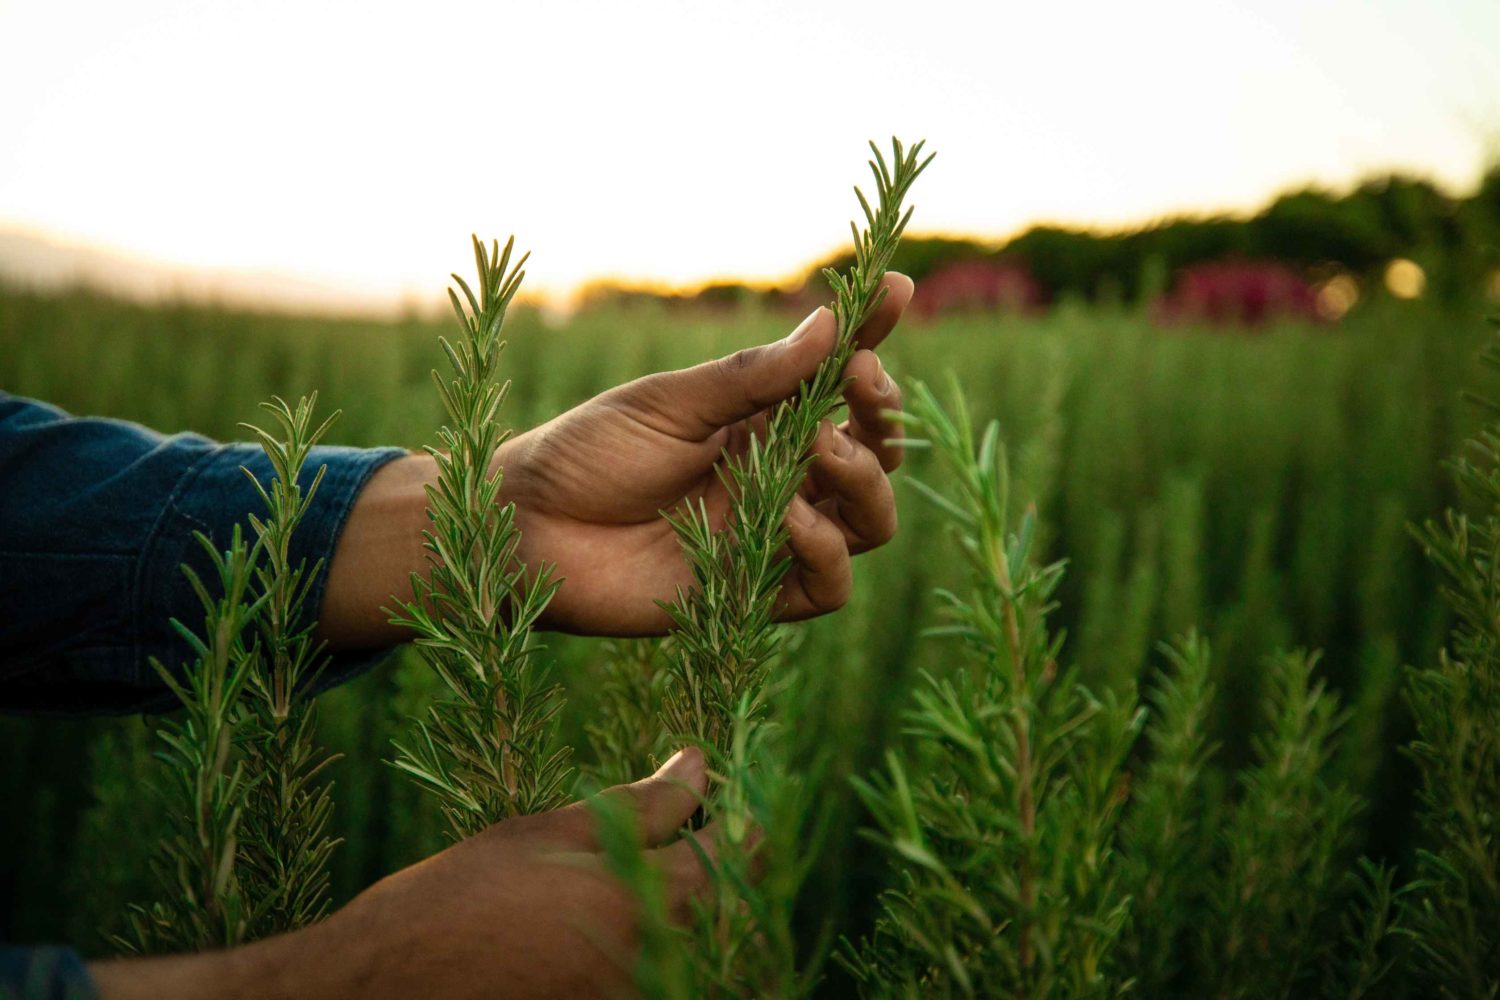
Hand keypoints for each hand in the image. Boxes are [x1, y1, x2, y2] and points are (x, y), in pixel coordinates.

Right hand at [91, 749, 713, 999]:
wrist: (385, 990)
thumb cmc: (459, 898)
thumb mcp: (551, 832)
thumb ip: (642, 803)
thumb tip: (700, 764)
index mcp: (651, 903)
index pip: (738, 854)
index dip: (745, 813)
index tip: (733, 782)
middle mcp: (659, 963)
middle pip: (737, 910)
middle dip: (733, 861)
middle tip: (708, 820)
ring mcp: (636, 997)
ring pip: (708, 948)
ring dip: (705, 902)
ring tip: (673, 861)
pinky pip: (665, 975)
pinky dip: (668, 941)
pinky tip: (635, 911)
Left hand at [500, 272, 912, 633]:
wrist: (525, 528)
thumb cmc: (588, 453)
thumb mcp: (670, 402)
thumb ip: (753, 375)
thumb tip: (830, 322)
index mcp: (763, 421)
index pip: (840, 380)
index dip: (874, 338)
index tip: (893, 295)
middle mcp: (781, 477)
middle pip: (876, 455)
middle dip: (882, 417)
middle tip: (857, 383)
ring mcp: (773, 538)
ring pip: (869, 521)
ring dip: (864, 480)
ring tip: (823, 450)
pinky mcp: (754, 593)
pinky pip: (827, 586)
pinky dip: (824, 550)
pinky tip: (789, 516)